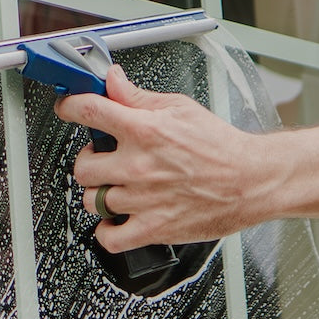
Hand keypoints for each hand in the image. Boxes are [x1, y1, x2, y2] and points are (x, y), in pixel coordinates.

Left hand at [58, 65, 274, 251]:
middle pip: (82, 165)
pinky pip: (109, 237)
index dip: (69, 106)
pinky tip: (117, 218)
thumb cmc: (221, 146)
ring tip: (118, 187)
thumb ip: (139, 97)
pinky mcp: (153, 228)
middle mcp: (138, 165)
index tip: (68, 108)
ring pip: (93, 200)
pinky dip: (107, 230)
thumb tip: (113, 81)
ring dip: (101, 193)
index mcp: (144, 130)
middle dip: (90, 159)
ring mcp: (142, 199)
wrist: (250, 179)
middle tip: (105, 157)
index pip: (88, 111)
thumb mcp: (180, 108)